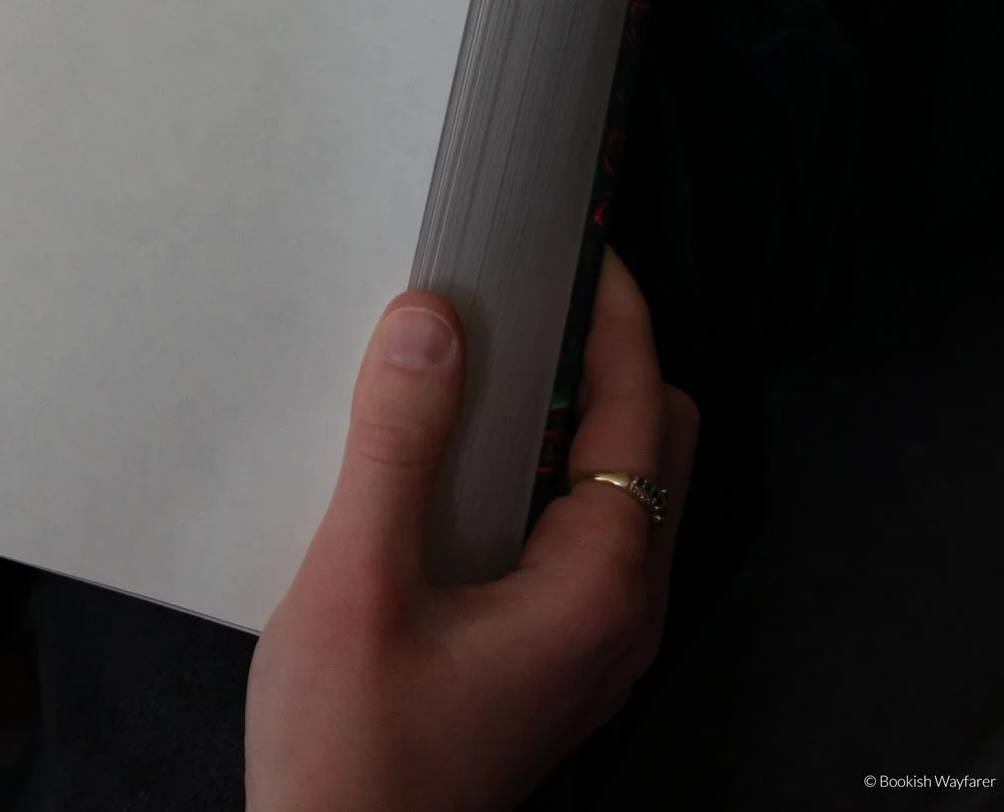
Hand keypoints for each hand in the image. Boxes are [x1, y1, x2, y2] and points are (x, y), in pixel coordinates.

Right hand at [246, 252, 697, 811]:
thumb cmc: (353, 755)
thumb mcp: (356, 583)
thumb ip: (395, 446)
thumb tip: (430, 326)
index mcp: (596, 589)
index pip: (640, 411)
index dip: (617, 316)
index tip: (578, 247)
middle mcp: (617, 614)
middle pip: (649, 443)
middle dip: (601, 357)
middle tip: (523, 293)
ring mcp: (587, 642)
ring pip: (611, 489)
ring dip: (560, 415)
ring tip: (479, 362)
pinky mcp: (545, 655)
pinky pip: (570, 533)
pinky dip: (531, 471)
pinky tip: (450, 460)